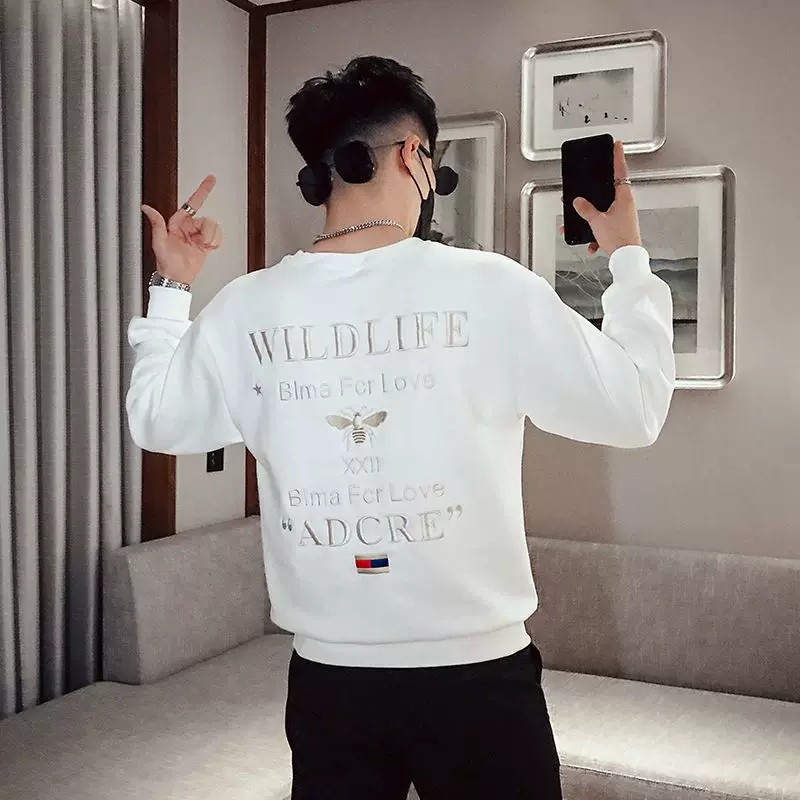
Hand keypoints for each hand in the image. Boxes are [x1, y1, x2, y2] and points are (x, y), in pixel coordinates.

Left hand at [141, 175, 222, 284]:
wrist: (177, 278)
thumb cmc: (166, 261)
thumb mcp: (158, 242)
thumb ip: (156, 223)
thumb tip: (146, 208)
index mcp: (179, 222)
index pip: (192, 202)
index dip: (203, 190)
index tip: (211, 178)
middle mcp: (190, 226)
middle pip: (207, 220)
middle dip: (205, 233)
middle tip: (199, 242)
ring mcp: (199, 235)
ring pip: (213, 228)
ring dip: (210, 239)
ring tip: (201, 247)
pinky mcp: (206, 243)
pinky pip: (217, 237)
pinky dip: (214, 244)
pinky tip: (206, 248)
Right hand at [573, 141, 641, 256]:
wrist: (627, 259)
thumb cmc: (619, 239)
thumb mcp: (597, 221)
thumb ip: (585, 209)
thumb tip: (579, 202)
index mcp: (624, 197)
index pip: (620, 171)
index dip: (617, 157)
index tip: (617, 145)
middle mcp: (625, 204)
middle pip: (608, 191)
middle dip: (594, 194)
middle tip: (588, 188)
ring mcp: (623, 216)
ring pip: (604, 211)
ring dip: (592, 218)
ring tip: (585, 225)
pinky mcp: (620, 227)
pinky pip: (604, 225)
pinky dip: (596, 233)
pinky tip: (592, 243)